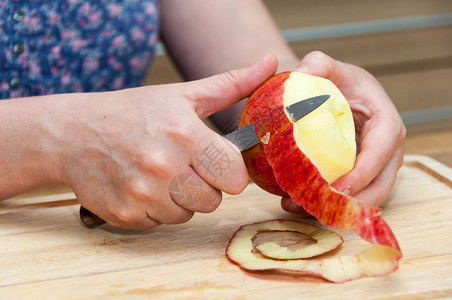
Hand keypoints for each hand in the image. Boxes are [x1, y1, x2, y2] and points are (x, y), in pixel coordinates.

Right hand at [56, 54, 277, 228]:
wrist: (74, 133)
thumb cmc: (132, 113)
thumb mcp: (182, 95)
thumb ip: (232, 85)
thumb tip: (270, 64)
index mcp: (186, 136)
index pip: (236, 178)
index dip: (228, 170)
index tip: (214, 161)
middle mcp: (164, 167)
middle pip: (214, 201)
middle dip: (204, 186)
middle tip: (183, 166)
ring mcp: (143, 195)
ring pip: (187, 215)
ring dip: (179, 199)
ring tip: (159, 174)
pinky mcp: (126, 215)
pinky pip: (160, 224)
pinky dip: (155, 210)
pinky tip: (141, 186)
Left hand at [281, 51, 405, 214]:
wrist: (333, 94)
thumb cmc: (335, 81)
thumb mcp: (327, 66)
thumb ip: (316, 64)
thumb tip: (301, 74)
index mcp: (386, 121)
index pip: (382, 149)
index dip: (365, 171)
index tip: (340, 187)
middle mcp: (387, 149)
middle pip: (381, 184)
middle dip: (353, 202)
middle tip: (317, 207)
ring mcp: (375, 166)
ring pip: (366, 197)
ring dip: (337, 209)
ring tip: (299, 207)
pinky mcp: (360, 176)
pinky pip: (350, 196)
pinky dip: (327, 205)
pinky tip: (296, 204)